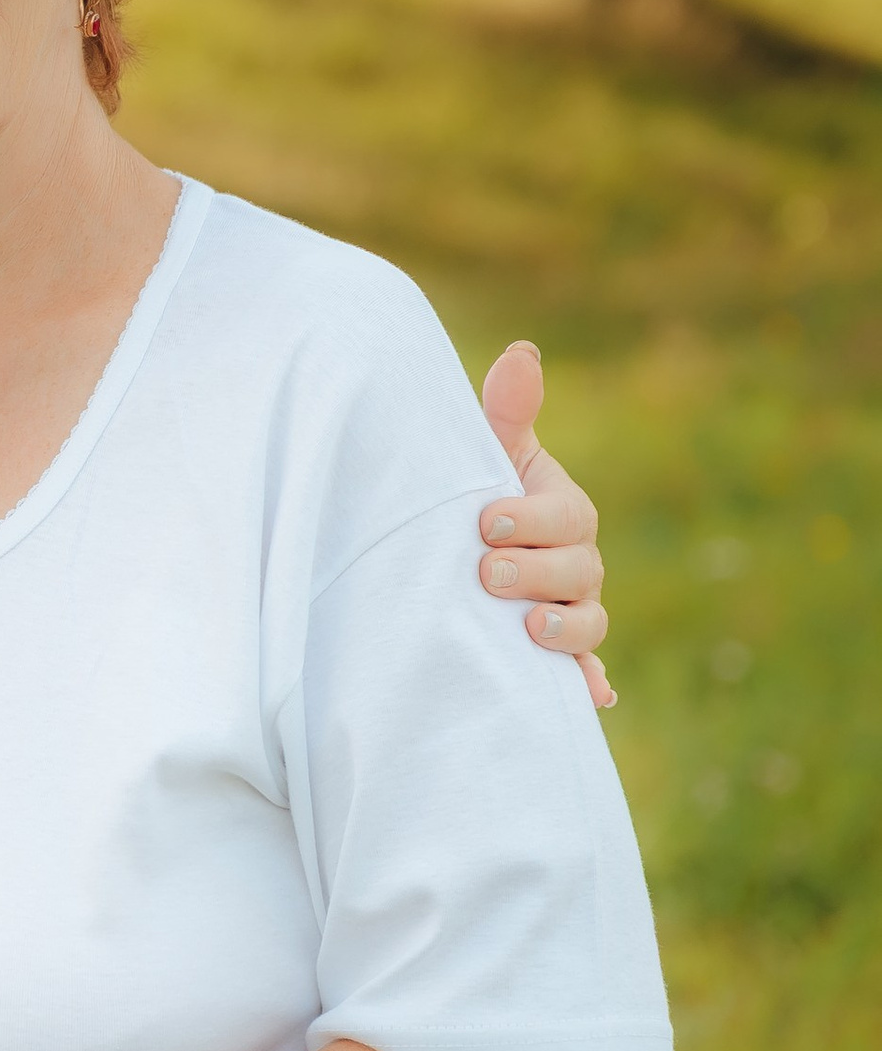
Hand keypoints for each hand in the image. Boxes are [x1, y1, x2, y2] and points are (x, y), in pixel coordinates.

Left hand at [479, 343, 612, 709]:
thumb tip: (521, 351)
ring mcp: (573, 612)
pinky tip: (593, 699)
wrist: (458, 554)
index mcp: (564, 514)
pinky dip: (589, 685)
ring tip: (527, 631)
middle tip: (488, 572)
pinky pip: (585, 674)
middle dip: (537, 573)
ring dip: (563, 631)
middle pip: (580, 573)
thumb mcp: (488, 454)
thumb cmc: (478, 496)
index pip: (565, 516)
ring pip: (588, 625)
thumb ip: (506, 411)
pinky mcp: (561, 658)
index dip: (530, 519)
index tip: (485, 521)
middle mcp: (578, 564)